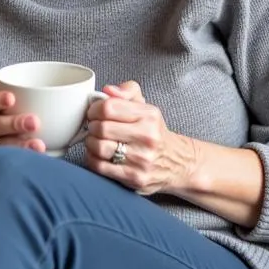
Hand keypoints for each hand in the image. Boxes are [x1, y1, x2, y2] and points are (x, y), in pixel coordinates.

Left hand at [84, 80, 197, 195]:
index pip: (108, 107)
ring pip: (99, 148)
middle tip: (94, 127)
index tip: (94, 113)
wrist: (178, 164)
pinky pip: (100, 167)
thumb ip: (127, 91)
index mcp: (149, 116)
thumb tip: (108, 90)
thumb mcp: (146, 107)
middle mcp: (148, 137)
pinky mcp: (135, 178)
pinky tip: (98, 155)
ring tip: (96, 140)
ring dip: (90, 143)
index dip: (94, 109)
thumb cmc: (154, 133)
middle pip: (101, 128)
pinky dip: (92, 159)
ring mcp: (142, 159)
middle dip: (92, 126)